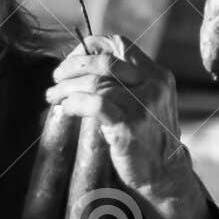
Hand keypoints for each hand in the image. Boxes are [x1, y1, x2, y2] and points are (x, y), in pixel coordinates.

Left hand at [46, 35, 193, 197]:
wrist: (164, 174)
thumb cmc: (148, 138)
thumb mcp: (147, 102)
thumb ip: (127, 83)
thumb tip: (85, 66)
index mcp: (157, 75)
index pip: (120, 44)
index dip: (90, 46)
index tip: (72, 59)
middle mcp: (153, 85)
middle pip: (104, 61)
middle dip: (72, 66)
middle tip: (56, 78)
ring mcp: (143, 105)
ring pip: (95, 82)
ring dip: (66, 88)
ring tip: (53, 96)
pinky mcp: (129, 126)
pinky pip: (94, 104)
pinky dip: (74, 103)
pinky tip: (66, 109)